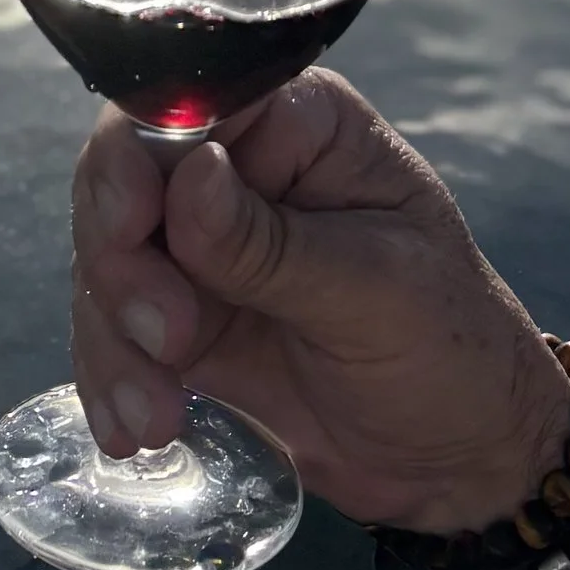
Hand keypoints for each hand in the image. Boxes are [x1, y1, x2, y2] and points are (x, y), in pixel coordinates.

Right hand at [70, 70, 569, 535]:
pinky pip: (115, 328)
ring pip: (108, 258)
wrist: (461, 466)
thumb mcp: (375, 292)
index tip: (128, 223)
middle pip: (126, 175)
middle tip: (164, 338)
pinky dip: (112, 377)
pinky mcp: (185, 318)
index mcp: (298, 124)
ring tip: (155, 417)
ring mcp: (203, 245)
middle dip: (120, 259)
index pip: (188, 102)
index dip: (139, 152)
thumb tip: (186, 175)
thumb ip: (273, 243)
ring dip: (114, 337)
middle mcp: (238, 168)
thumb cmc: (451, 350)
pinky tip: (133, 431)